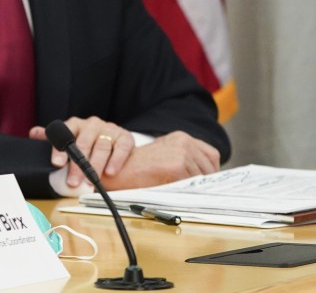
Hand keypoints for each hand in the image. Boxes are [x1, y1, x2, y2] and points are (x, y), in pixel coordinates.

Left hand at [29, 116, 134, 187]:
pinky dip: (115, 161)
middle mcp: (92, 125)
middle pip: (83, 143)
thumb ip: (54, 137)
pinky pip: (121, 148)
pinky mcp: (125, 137)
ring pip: (101, 147)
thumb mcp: (70, 138)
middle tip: (73, 181)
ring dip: (95, 166)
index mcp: (75, 124)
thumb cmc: (87, 141)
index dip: (60, 148)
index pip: (64, 133)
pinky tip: (110, 172)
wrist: (115, 140)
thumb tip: (33, 133)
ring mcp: (109, 130)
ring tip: (91, 181)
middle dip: (77, 165)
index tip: (56, 164)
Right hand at [99, 131, 220, 189]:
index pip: (211, 155)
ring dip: (193, 187)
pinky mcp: (177, 165)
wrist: (116, 169)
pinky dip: (185, 190)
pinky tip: (173, 190)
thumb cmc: (138, 168)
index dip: (209, 171)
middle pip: (210, 167)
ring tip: (178, 191)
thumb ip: (186, 161)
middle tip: (191, 191)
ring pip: (202, 177)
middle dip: (203, 181)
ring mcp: (181, 152)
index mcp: (181, 137)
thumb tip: (206, 180)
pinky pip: (191, 183)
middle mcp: (184, 141)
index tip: (203, 182)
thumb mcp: (165, 156)